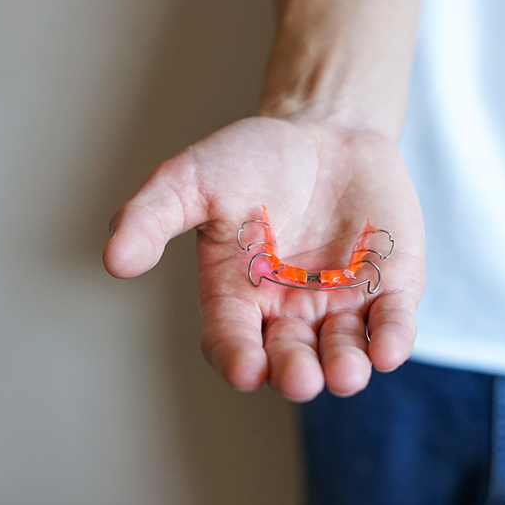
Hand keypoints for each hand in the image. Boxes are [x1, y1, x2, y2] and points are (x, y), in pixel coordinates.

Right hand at [104, 116, 424, 400]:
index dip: (237, 360)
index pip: (232, 344)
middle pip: (288, 360)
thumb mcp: (190, 179)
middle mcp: (287, 313)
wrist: (323, 128)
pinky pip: (391, 325)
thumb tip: (114, 259)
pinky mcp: (388, 289)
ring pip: (342, 354)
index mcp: (236, 297)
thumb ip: (151, 217)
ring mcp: (340, 305)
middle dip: (294, 373)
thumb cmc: (250, 159)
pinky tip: (389, 350)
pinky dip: (390, 340)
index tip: (244, 366)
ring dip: (345, 370)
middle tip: (299, 375)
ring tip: (345, 373)